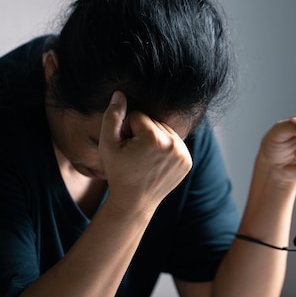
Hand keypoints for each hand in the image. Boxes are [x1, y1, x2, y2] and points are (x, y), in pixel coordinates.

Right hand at [98, 91, 192, 212]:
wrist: (134, 202)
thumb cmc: (118, 173)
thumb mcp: (107, 145)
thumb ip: (112, 116)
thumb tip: (120, 94)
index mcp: (154, 138)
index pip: (137, 116)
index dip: (126, 130)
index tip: (125, 149)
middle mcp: (173, 143)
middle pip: (152, 122)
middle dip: (140, 134)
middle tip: (134, 156)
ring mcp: (184, 153)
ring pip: (163, 130)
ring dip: (153, 140)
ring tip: (144, 159)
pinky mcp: (188, 160)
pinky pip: (173, 142)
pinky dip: (164, 148)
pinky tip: (155, 162)